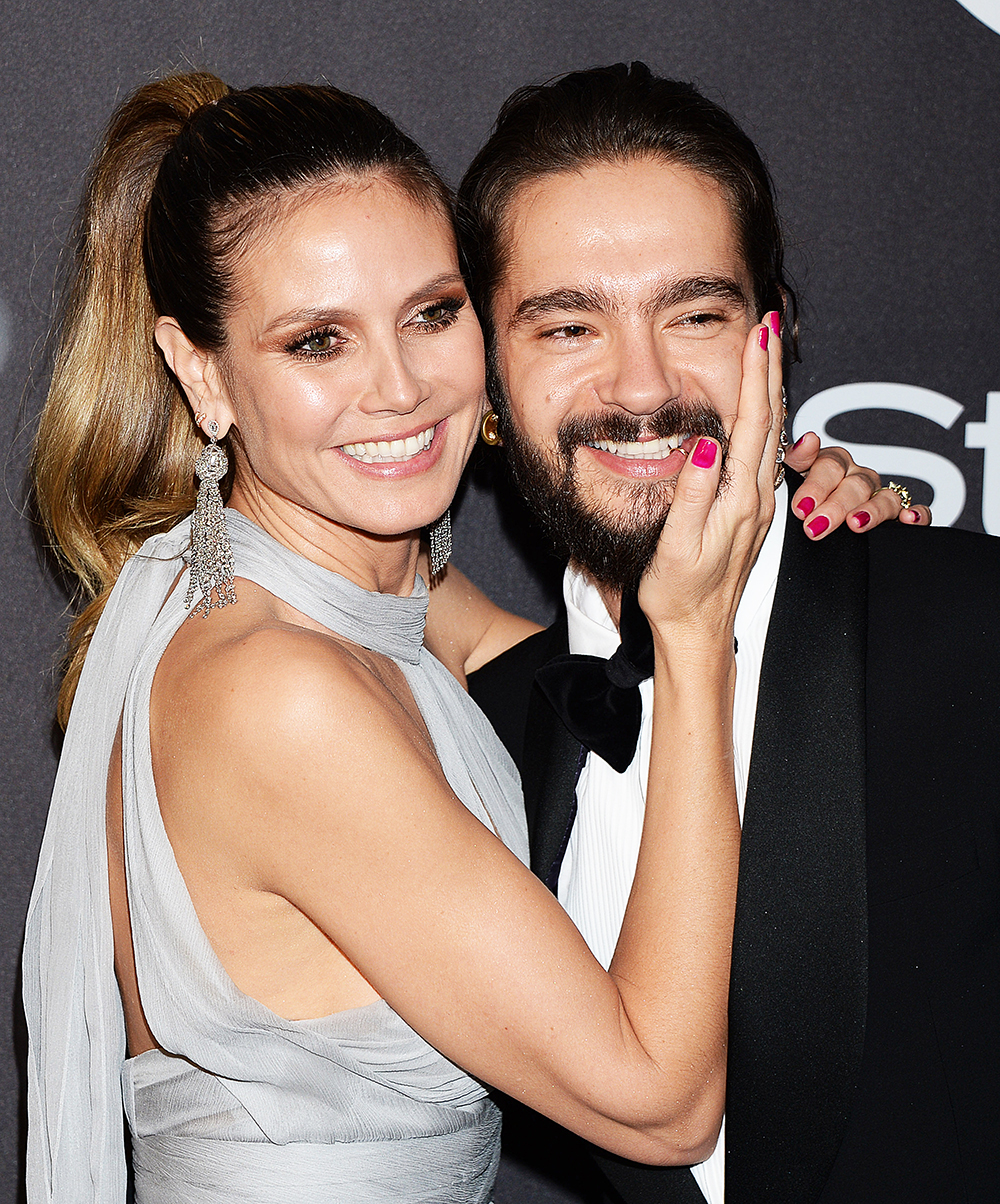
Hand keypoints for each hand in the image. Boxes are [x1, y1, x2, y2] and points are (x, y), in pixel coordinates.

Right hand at [638, 316, 781, 641]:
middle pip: (770, 419)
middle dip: (770, 368)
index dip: (755, 375)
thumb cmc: (679, 592)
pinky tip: (757, 407)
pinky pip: (763, 451)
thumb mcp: (678, 545)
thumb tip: (707, 444)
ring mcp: (757, 503)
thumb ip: (694, 493)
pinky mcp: (750, 510)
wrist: (696, 631)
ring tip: (767, 351)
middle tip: (769, 322)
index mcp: (739, 499)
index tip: (758, 333)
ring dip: (769, 388)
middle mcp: (757, 497)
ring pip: (770, 433)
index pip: (752, 423)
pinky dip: (763, 417)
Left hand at [785, 433, 931, 536]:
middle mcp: (857, 476)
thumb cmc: (797, 495)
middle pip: (855, 485)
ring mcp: (878, 494)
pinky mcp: (895, 515)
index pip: (830, 465)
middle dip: (835, 506)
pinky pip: (914, 510)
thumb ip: (795, 459)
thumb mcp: (789, 476)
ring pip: (885, 498)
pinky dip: (916, 514)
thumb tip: (808, 439)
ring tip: (855, 524)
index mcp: (832, 463)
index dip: (816, 487)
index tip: (801, 507)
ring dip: (872, 511)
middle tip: (815, 526)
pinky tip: (908, 520)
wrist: (807, 521)